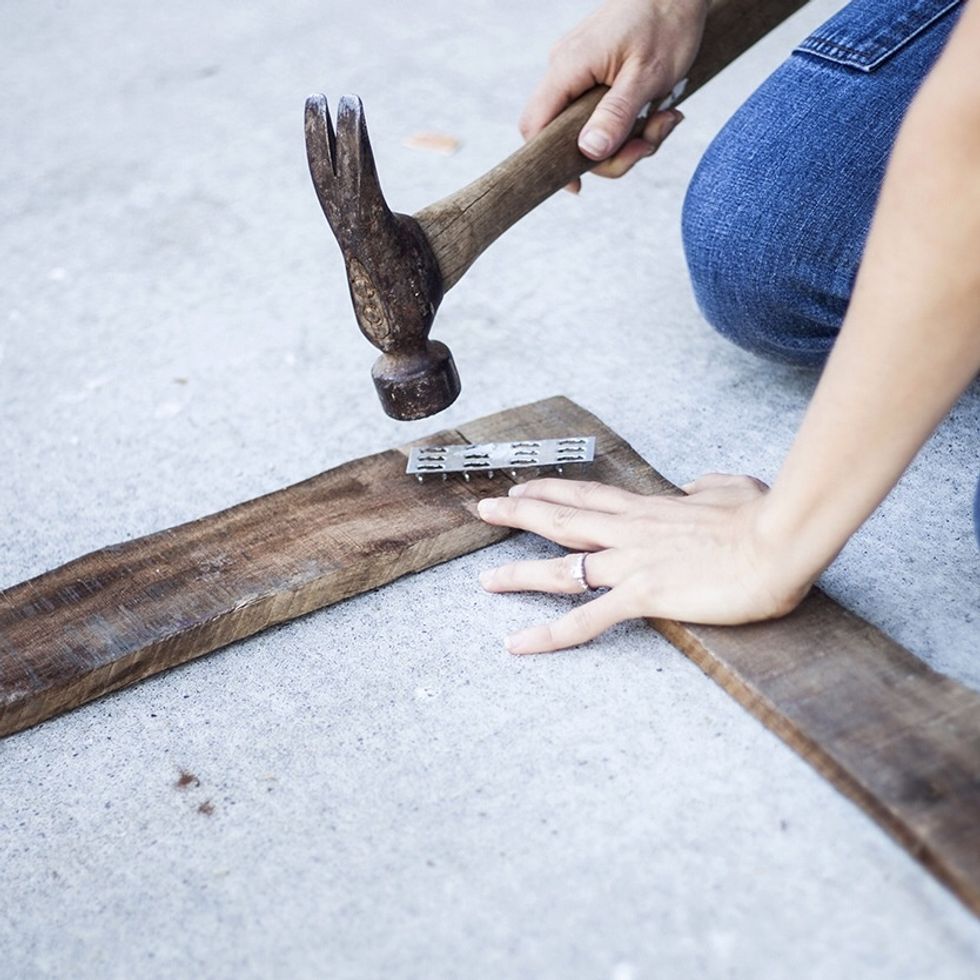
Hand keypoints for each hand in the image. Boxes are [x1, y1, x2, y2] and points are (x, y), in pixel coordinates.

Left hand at [477, 474, 812, 653]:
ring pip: (561, 568)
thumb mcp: (733, 486)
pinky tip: (518, 645)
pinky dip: (548, 636)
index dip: (554, 490)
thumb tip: (694, 486)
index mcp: (651, 509)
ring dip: (518, 574)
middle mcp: (631, 532)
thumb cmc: (765, 518)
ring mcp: (632, 564)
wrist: (781, 540)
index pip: (591, 495)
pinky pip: (586, 620)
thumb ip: (707, 485)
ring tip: (485, 581)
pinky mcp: (644, 596)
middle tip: (484, 509)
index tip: (526, 486)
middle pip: (561, 519)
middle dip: (518, 513)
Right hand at [520, 0, 706, 190]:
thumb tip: (589, 151)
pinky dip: (631, 123)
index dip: (549, 161)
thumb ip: (616, 114)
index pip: (535, 125)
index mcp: (568, 67)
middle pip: (568, 137)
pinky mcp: (596, 75)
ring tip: (666, 117)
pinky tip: (660, 109)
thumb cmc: (666, 22)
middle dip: (612, 153)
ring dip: (630, 138)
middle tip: (648, 143)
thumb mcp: (646, 75)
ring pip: (591, 130)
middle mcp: (565, 70)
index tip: (578, 186)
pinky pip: (603, 114)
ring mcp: (580, 73)